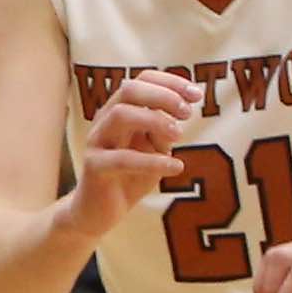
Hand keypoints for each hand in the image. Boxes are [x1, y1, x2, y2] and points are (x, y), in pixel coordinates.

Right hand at [73, 68, 204, 227]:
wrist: (98, 212)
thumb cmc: (129, 176)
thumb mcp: (154, 150)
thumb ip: (164, 130)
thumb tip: (180, 111)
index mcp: (120, 110)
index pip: (142, 80)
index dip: (171, 82)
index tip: (197, 95)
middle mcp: (105, 120)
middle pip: (129, 89)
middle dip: (163, 96)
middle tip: (188, 113)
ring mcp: (97, 142)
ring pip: (121, 115)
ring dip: (155, 121)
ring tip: (179, 136)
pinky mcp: (94, 166)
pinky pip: (123, 158)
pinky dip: (154, 161)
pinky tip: (175, 167)